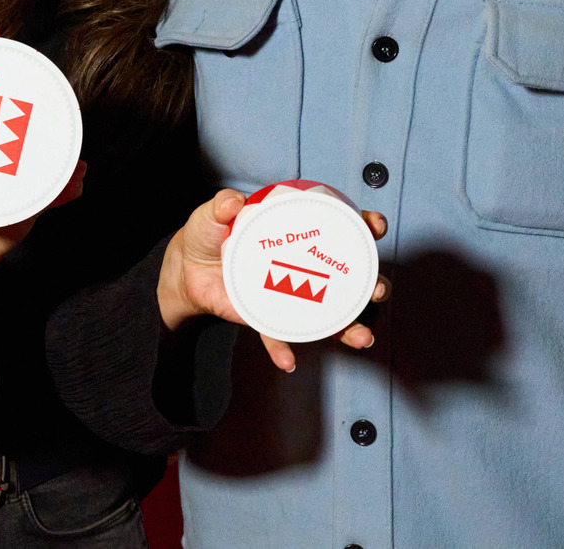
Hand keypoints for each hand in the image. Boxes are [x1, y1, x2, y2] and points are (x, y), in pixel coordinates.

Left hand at [156, 189, 389, 373]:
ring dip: (348, 325)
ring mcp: (288, 293)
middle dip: (371, 284)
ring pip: (327, 313)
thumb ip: (223, 204)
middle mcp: (301, 265)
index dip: (362, 226)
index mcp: (296, 233)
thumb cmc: (209, 233)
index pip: (339, 227)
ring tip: (362, 336)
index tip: (374, 227)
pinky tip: (288, 361)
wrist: (186, 268)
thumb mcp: (214, 212)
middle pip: (347, 275)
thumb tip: (233, 202)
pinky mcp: (265, 315)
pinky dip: (283, 349)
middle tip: (377, 289)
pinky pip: (277, 335)